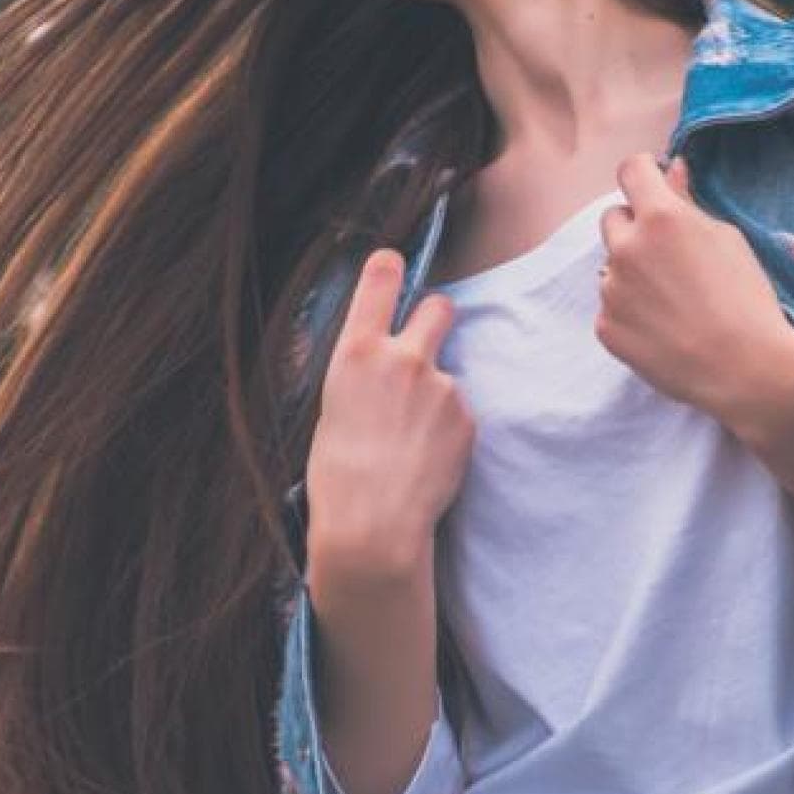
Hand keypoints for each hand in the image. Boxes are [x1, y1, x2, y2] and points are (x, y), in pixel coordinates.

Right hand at [305, 250, 475, 585]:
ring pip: (446, 373)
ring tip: (409, 441)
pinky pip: (458, 413)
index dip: (390, 268)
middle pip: (439, 306)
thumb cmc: (337, 475)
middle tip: (423, 343)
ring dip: (435, 395)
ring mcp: (441, 386)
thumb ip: (352, 370)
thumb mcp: (327, 408)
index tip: (394, 266)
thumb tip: (358, 352)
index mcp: (356, 352)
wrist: (373, 527)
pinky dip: (447, 430)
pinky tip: (425, 459)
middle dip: (436, 317)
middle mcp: (403, 358)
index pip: (381, 278)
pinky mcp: (466, 417)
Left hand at [596, 153, 793, 525]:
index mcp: (660, 218)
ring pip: (612, 266)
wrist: (745, 368)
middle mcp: (626, 249)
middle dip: (636, 227)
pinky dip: (631, 311)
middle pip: (614, 218)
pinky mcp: (606, 327)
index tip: (655, 185)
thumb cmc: (747, 299)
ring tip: (673, 300)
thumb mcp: (728, 239)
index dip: (644, 174)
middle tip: (671, 255)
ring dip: (633, 272)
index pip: (630, 171)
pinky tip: (664, 327)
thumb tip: (670, 169)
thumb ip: (689, 202)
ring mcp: (610, 291)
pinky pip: (612, 306)